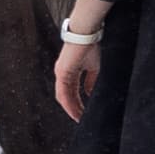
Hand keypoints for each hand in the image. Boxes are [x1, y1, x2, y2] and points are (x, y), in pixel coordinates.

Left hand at [52, 0, 109, 120]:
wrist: (87, 33)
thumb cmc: (90, 46)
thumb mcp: (93, 67)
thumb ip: (90, 81)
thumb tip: (89, 93)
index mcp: (69, 72)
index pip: (72, 92)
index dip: (77, 103)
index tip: (84, 114)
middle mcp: (62, 73)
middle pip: (66, 97)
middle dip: (74, 109)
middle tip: (81, 120)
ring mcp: (61, 73)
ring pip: (63, 97)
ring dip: (71, 109)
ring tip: (79, 118)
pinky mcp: (62, 72)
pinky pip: (63, 92)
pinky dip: (68, 103)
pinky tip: (75, 111)